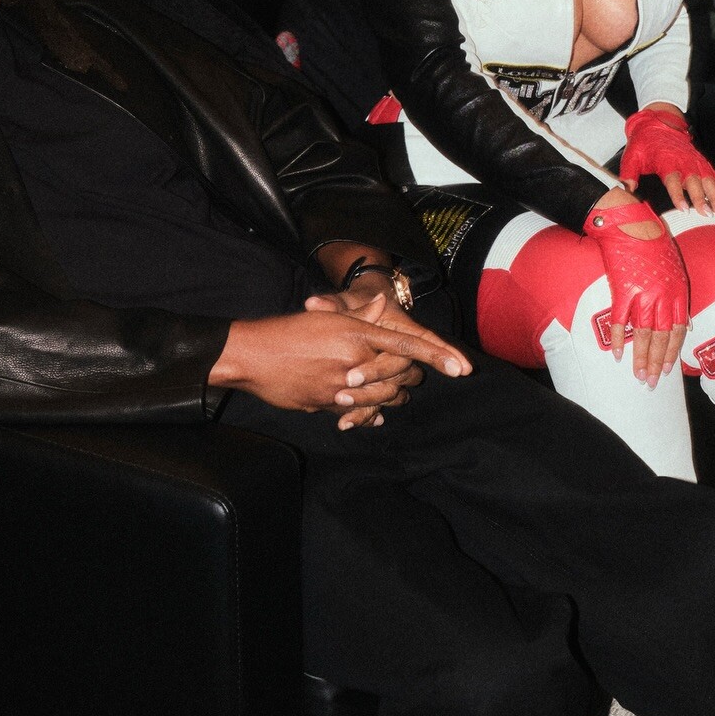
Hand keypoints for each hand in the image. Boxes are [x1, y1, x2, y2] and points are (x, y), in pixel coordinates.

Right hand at [209, 299, 469, 424]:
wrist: (250, 355)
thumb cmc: (288, 331)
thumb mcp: (327, 316)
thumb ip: (359, 314)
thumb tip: (382, 303)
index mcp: (357, 335)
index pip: (409, 346)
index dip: (439, 356)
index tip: (464, 368)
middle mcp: (354, 362)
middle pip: (402, 376)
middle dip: (410, 376)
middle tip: (412, 374)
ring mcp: (341, 388)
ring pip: (385, 398)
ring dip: (392, 395)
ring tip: (390, 388)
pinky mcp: (328, 405)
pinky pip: (361, 412)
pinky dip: (369, 410)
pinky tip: (369, 409)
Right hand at [584, 192, 687, 386]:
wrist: (630, 223)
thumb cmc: (652, 240)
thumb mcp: (674, 266)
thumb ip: (676, 294)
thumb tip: (681, 320)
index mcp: (678, 291)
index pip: (678, 330)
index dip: (673, 352)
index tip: (668, 369)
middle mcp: (664, 296)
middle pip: (662, 338)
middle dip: (657, 363)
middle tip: (651, 382)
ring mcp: (644, 294)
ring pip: (643, 335)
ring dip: (641, 358)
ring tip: (638, 375)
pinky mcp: (623, 290)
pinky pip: (621, 321)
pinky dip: (618, 339)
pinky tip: (618, 354)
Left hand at [620, 104, 714, 218]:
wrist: (659, 124)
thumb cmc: (646, 142)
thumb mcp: (632, 156)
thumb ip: (628, 174)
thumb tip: (626, 190)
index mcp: (667, 160)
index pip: (674, 179)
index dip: (678, 194)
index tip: (683, 208)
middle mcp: (685, 161)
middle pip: (696, 182)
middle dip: (703, 198)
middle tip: (707, 213)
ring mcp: (696, 162)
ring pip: (710, 180)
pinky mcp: (703, 163)